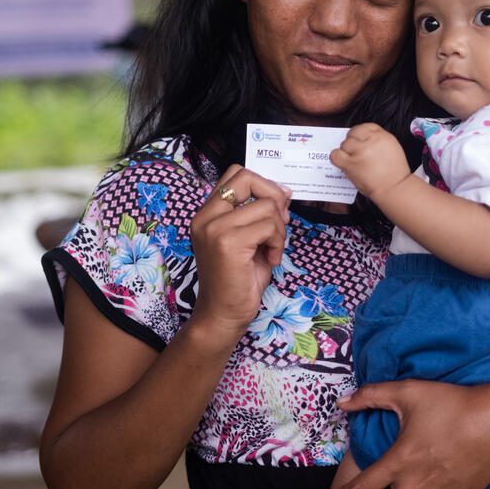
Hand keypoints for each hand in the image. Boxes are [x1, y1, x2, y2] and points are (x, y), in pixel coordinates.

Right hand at [190, 165, 289, 335]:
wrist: (223, 315)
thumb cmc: (238, 280)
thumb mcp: (248, 239)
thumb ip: (259, 213)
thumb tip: (284, 192)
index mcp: (207, 213)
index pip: (236, 173)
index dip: (262, 185)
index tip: (274, 207)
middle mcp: (205, 216)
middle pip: (248, 178)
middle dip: (274, 196)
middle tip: (280, 223)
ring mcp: (214, 228)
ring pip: (266, 206)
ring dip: (279, 229)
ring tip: (272, 250)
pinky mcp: (228, 242)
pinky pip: (269, 226)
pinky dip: (278, 243)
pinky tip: (271, 260)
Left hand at [330, 123, 409, 199]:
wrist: (394, 188)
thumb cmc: (394, 173)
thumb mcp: (392, 148)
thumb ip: (378, 140)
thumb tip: (364, 138)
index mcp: (383, 136)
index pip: (366, 126)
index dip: (361, 133)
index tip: (360, 139)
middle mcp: (371, 141)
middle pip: (354, 133)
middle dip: (354, 142)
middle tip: (357, 152)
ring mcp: (360, 152)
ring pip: (345, 144)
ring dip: (347, 151)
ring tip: (354, 159)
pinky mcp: (351, 164)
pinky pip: (336, 155)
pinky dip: (336, 157)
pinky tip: (343, 161)